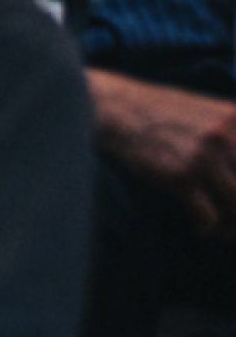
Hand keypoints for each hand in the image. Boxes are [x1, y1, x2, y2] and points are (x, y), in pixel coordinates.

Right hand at [96, 74, 235, 237]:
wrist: (113, 108)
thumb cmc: (161, 113)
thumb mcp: (210, 112)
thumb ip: (234, 134)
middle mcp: (227, 134)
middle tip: (231, 219)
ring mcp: (205, 155)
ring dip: (230, 226)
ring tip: (219, 226)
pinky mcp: (181, 174)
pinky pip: (210, 218)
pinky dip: (208, 228)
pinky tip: (198, 225)